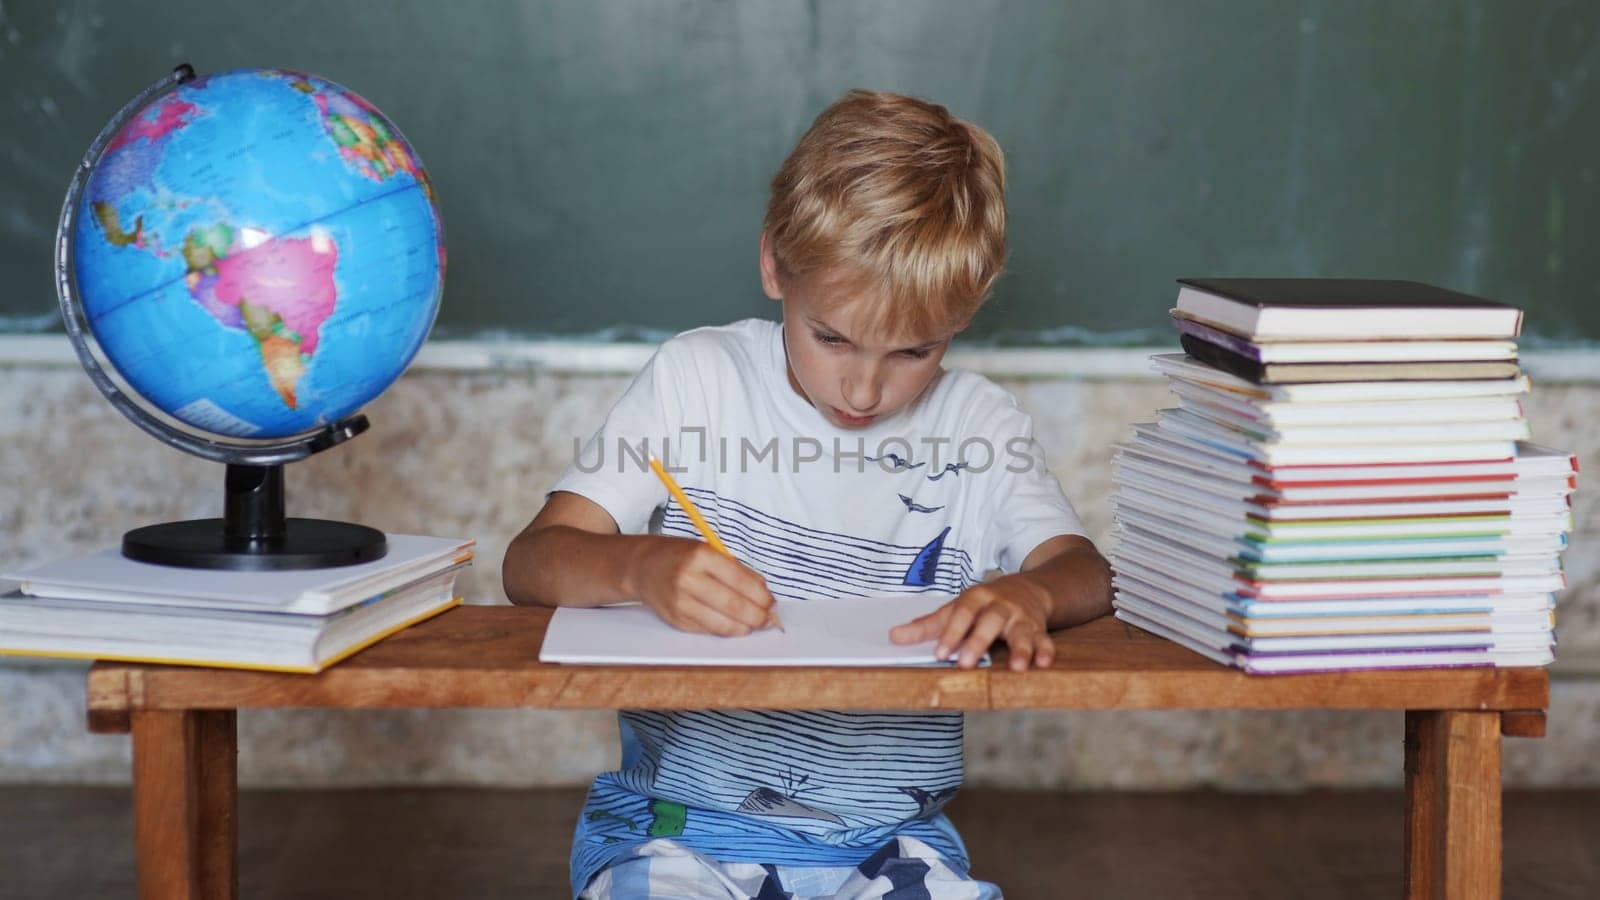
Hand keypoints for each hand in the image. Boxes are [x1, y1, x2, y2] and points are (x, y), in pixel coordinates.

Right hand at [626, 536, 778, 635]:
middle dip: (757, 616)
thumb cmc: (681, 557)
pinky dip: (725, 629)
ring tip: (753, 624)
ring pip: (722, 624)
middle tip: (768, 619)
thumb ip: (738, 571)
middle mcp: (687, 579)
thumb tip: (765, 594)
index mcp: (700, 556)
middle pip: (733, 605)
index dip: (761, 596)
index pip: (740, 581)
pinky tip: (733, 624)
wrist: (643, 567)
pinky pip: (708, 630)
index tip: (772, 603)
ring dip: (744, 627)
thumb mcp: (709, 552)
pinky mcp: (675, 620)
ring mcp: (679, 602)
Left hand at [889, 577, 1055, 670]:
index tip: (939, 653)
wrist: (1029, 588)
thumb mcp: (956, 609)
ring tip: (1017, 667)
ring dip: (1020, 648)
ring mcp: (1021, 618)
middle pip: (988, 622)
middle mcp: (999, 606)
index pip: (960, 614)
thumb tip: (893, 637)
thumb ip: (927, 626)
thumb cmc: (983, 604)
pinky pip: (1044, 640)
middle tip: (965, 663)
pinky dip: (1045, 651)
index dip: (950, 633)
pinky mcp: (1039, 629)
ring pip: (1020, 632)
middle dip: (978, 642)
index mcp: (976, 599)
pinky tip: (1043, 663)